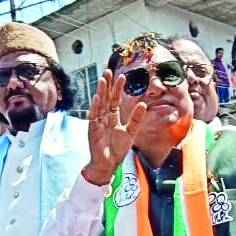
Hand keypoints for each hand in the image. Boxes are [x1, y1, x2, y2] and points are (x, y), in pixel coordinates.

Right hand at [83, 70, 145, 185]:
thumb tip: (143, 104)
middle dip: (107, 84)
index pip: (114, 99)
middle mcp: (104, 117)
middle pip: (105, 98)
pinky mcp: (93, 130)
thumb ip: (136, 119)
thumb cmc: (117, 150)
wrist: (109, 165)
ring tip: (103, 80)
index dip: (117, 88)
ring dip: (100, 92)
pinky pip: (93, 117)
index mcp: (112, 117)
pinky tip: (96, 97)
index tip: (121, 76)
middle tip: (108, 70)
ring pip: (98, 104)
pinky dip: (94, 107)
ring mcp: (97, 123)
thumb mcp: (131, 132)